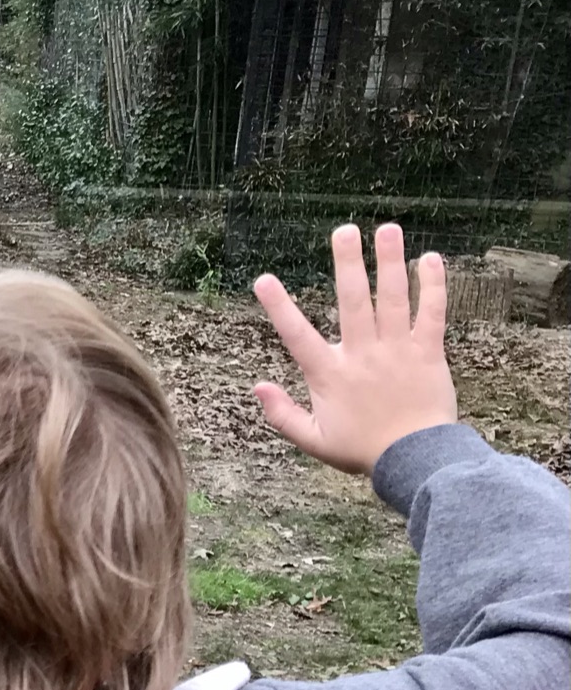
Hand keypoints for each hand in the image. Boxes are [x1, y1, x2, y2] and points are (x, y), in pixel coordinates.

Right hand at [251, 222, 457, 474]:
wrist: (415, 460)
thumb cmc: (361, 451)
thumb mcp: (313, 439)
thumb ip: (282, 413)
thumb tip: (256, 387)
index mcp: (330, 375)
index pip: (297, 336)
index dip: (278, 307)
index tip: (263, 279)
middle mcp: (362, 355)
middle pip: (353, 301)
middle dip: (347, 263)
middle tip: (344, 230)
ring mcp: (397, 351)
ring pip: (393, 298)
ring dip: (390, 261)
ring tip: (388, 229)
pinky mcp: (428, 353)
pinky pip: (432, 313)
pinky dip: (433, 285)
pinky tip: (430, 259)